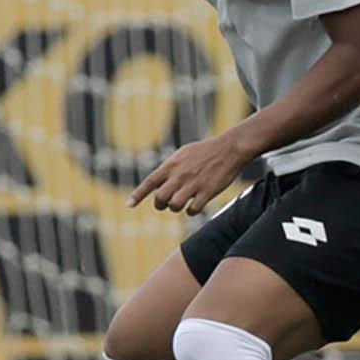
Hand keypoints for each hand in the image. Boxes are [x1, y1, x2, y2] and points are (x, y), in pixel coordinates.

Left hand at [129, 129, 254, 216]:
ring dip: (176, 208)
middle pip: (160, 198)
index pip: (149, 183)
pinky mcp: (208, 191)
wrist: (230, 148)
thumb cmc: (206, 150)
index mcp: (171, 165)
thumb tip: (157, 181)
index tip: (129, 205)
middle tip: (166, 204)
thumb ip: (169, 168)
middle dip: (160, 204)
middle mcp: (180, 176)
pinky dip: (191, 211)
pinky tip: (195, 206)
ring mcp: (193, 184)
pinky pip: (193, 210)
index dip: (137, 195)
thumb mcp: (183, 154)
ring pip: (174, 206)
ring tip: (182, 203)